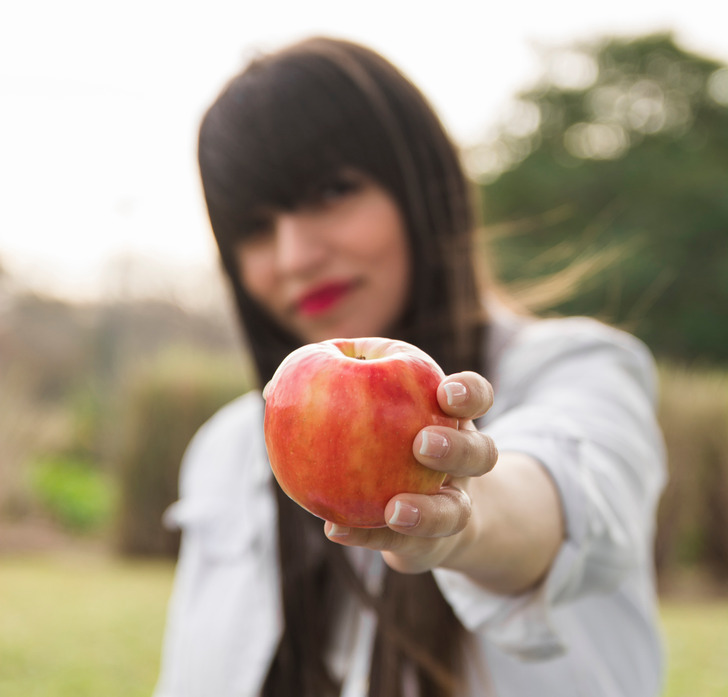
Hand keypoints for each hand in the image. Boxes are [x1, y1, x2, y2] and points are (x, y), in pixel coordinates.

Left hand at [324, 371, 497, 574]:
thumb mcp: (367, 404)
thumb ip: (332, 388)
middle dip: (457, 447)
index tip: (447, 393)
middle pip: (481, 454)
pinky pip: (404, 546)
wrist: (418, 507)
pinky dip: (368, 539)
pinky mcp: (429, 545)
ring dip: (427, 512)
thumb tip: (271, 387)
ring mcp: (452, 507)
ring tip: (394, 510)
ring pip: (454, 512)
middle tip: (422, 444)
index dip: (469, 393)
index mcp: (453, 419)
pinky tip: (334, 530)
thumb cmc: (382, 437)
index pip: (476, 397)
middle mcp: (463, 464)